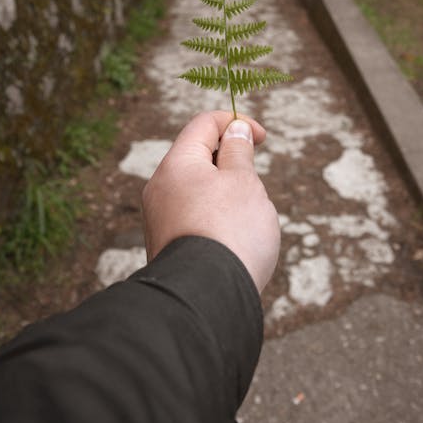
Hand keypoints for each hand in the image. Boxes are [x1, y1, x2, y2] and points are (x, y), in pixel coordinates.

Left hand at [142, 111, 279, 292]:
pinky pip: (196, 218)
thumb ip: (238, 151)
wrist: (207, 300)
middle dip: (233, 164)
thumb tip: (233, 131)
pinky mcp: (167, 244)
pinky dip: (218, 219)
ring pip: (200, 191)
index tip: (262, 138)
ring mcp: (160, 218)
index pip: (204, 124)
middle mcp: (160, 188)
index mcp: (177, 164)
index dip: (235, 122)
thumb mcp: (244, 181)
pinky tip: (234, 243)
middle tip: (254, 188)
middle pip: (199, 158)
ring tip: (246, 223)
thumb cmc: (231, 232)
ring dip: (228, 195)